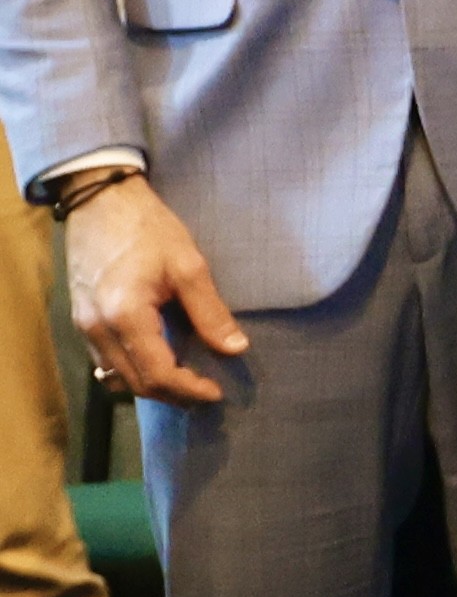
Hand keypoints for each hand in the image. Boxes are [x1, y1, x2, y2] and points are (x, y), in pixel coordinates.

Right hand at [62, 175, 244, 404]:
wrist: (101, 202)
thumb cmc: (148, 228)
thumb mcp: (188, 265)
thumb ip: (210, 312)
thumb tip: (235, 348)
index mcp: (125, 315)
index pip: (158, 373)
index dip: (189, 389)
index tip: (217, 392)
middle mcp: (97, 328)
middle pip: (135, 382)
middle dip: (172, 394)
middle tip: (206, 392)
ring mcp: (84, 326)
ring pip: (115, 376)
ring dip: (150, 385)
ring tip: (186, 382)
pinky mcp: (81, 319)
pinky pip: (104, 360)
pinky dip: (131, 369)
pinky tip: (157, 361)